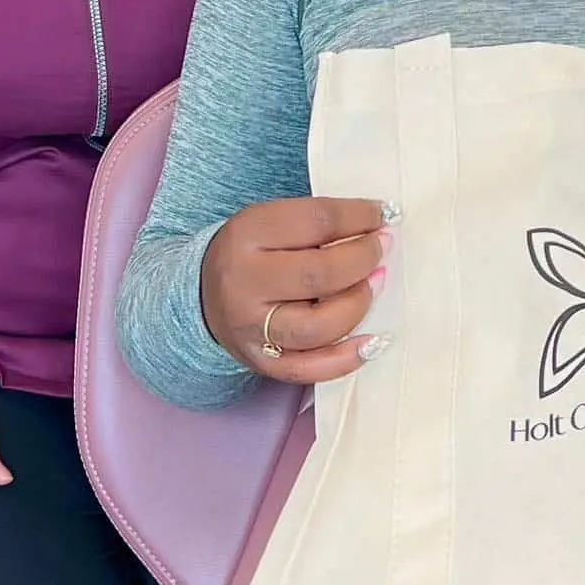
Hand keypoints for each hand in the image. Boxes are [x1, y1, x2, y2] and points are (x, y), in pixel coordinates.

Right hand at [202, 197, 388, 384]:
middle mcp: (245, 283)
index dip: (359, 217)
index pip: (316, 221)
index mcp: (248, 234)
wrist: (203, 294)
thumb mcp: (270, 221)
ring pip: (317, 326)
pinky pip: (310, 368)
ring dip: (358, 304)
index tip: (382, 215)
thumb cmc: (250, 251)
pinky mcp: (260, 361)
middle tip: (380, 248)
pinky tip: (371, 341)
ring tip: (374, 284)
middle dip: (362, 259)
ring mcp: (251, 328)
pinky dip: (347, 358)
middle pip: (319, 275)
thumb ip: (317, 222)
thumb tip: (378, 225)